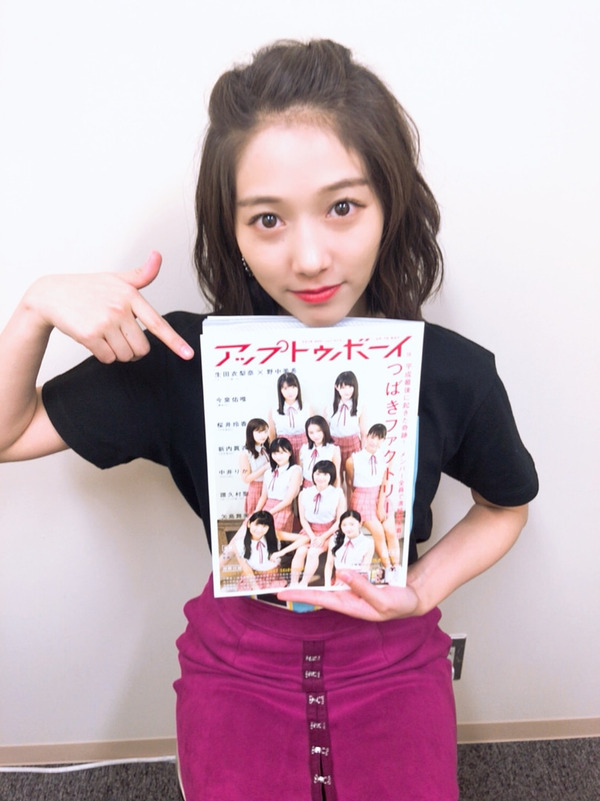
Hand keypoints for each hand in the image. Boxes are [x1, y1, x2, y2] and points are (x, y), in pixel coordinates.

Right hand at [25, 252, 193, 362]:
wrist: (51, 295)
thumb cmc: (88, 288)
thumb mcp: (116, 279)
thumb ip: (141, 274)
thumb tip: (158, 256)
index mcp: (131, 295)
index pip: (157, 323)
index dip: (174, 341)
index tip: (188, 354)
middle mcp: (120, 308)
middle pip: (142, 348)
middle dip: (133, 350)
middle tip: (120, 337)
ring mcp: (105, 322)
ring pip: (125, 356)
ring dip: (117, 353)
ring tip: (105, 336)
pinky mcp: (90, 335)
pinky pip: (108, 358)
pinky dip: (103, 355)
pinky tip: (94, 340)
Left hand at [278, 570, 419, 620]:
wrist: (413, 597)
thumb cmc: (398, 604)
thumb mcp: (382, 600)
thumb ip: (363, 588)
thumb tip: (342, 573)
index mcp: (349, 604)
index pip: (319, 599)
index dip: (300, 595)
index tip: (281, 593)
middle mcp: (346, 595)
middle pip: (318, 589)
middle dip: (300, 584)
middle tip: (279, 577)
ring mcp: (352, 586)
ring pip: (328, 578)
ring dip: (313, 572)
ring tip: (294, 564)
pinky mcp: (359, 578)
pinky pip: (341, 571)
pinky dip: (331, 564)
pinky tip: (323, 557)